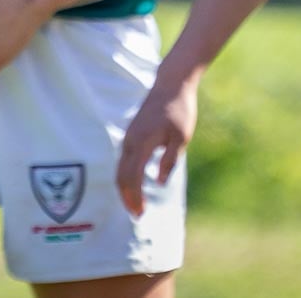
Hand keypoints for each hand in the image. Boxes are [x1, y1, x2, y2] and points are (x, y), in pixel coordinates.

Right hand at [116, 74, 196, 215]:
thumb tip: (158, 182)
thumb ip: (169, 161)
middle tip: (137, 214)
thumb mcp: (180, 138)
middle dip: (127, 197)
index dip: (135, 197)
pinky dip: (126, 175)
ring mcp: (129, 136)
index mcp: (142, 143)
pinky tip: (136, 183)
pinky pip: (124, 159)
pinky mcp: (132, 134)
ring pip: (120, 167)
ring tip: (136, 203)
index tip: (141, 213)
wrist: (170, 85)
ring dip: (125, 187)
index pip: (132, 177)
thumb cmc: (179, 110)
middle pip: (120, 175)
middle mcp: (130, 141)